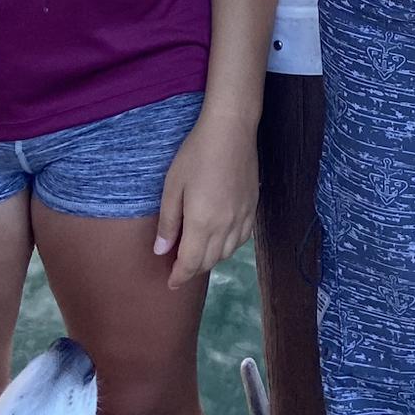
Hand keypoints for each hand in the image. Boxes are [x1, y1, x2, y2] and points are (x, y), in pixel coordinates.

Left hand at [152, 110, 258, 289]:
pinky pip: (242, 239)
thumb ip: (169, 223)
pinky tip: (221, 240)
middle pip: (209, 261)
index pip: (191, 263)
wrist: (231, 130)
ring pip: (227, 253)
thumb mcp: (173, 186)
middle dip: (193, 269)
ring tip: (198, 255)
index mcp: (203, 223)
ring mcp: (243, 218)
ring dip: (211, 259)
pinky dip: (229, 247)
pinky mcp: (253, 208)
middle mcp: (226, 227)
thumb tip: (161, 252)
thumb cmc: (195, 154)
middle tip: (179, 268)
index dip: (179, 276)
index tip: (171, 284)